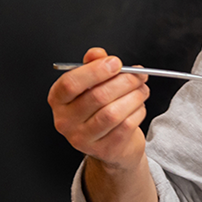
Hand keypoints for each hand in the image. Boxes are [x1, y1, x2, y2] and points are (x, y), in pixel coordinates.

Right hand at [48, 48, 149, 170]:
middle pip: (97, 96)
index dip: (95, 71)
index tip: (116, 62)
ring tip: (142, 90)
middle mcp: (65, 121)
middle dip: (124, 82)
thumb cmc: (100, 110)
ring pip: (113, 112)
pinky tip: (139, 106)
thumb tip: (97, 53)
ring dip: (134, 97)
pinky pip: (126, 125)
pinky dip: (138, 112)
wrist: (113, 145)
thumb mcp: (93, 86)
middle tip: (139, 75)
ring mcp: (83, 138)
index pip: (70, 83)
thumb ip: (93, 67)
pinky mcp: (104, 148)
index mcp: (58, 100)